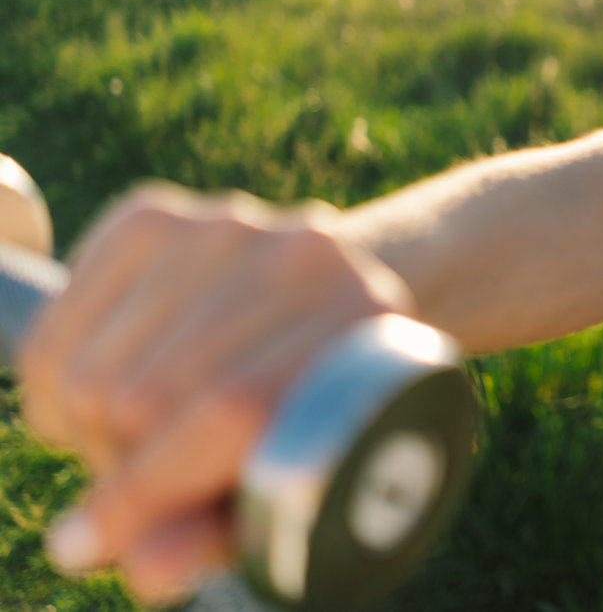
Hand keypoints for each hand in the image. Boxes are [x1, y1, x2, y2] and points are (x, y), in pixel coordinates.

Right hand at [16, 182, 414, 605]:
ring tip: (145, 431)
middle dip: (125, 464)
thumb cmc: (312, 412)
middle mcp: (303, 256)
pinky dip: (60, 379)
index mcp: (364, 325)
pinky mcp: (157, 214)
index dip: (150, 489)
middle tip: (152, 479)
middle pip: (146, 392)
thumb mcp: (298, 480)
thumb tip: (149, 567)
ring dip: (92, 426)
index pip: (232, 410)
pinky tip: (113, 382)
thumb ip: (228, 532)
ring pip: (92, 365)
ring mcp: (227, 223)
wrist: (326, 298)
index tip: (88, 544)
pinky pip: (58, 327)